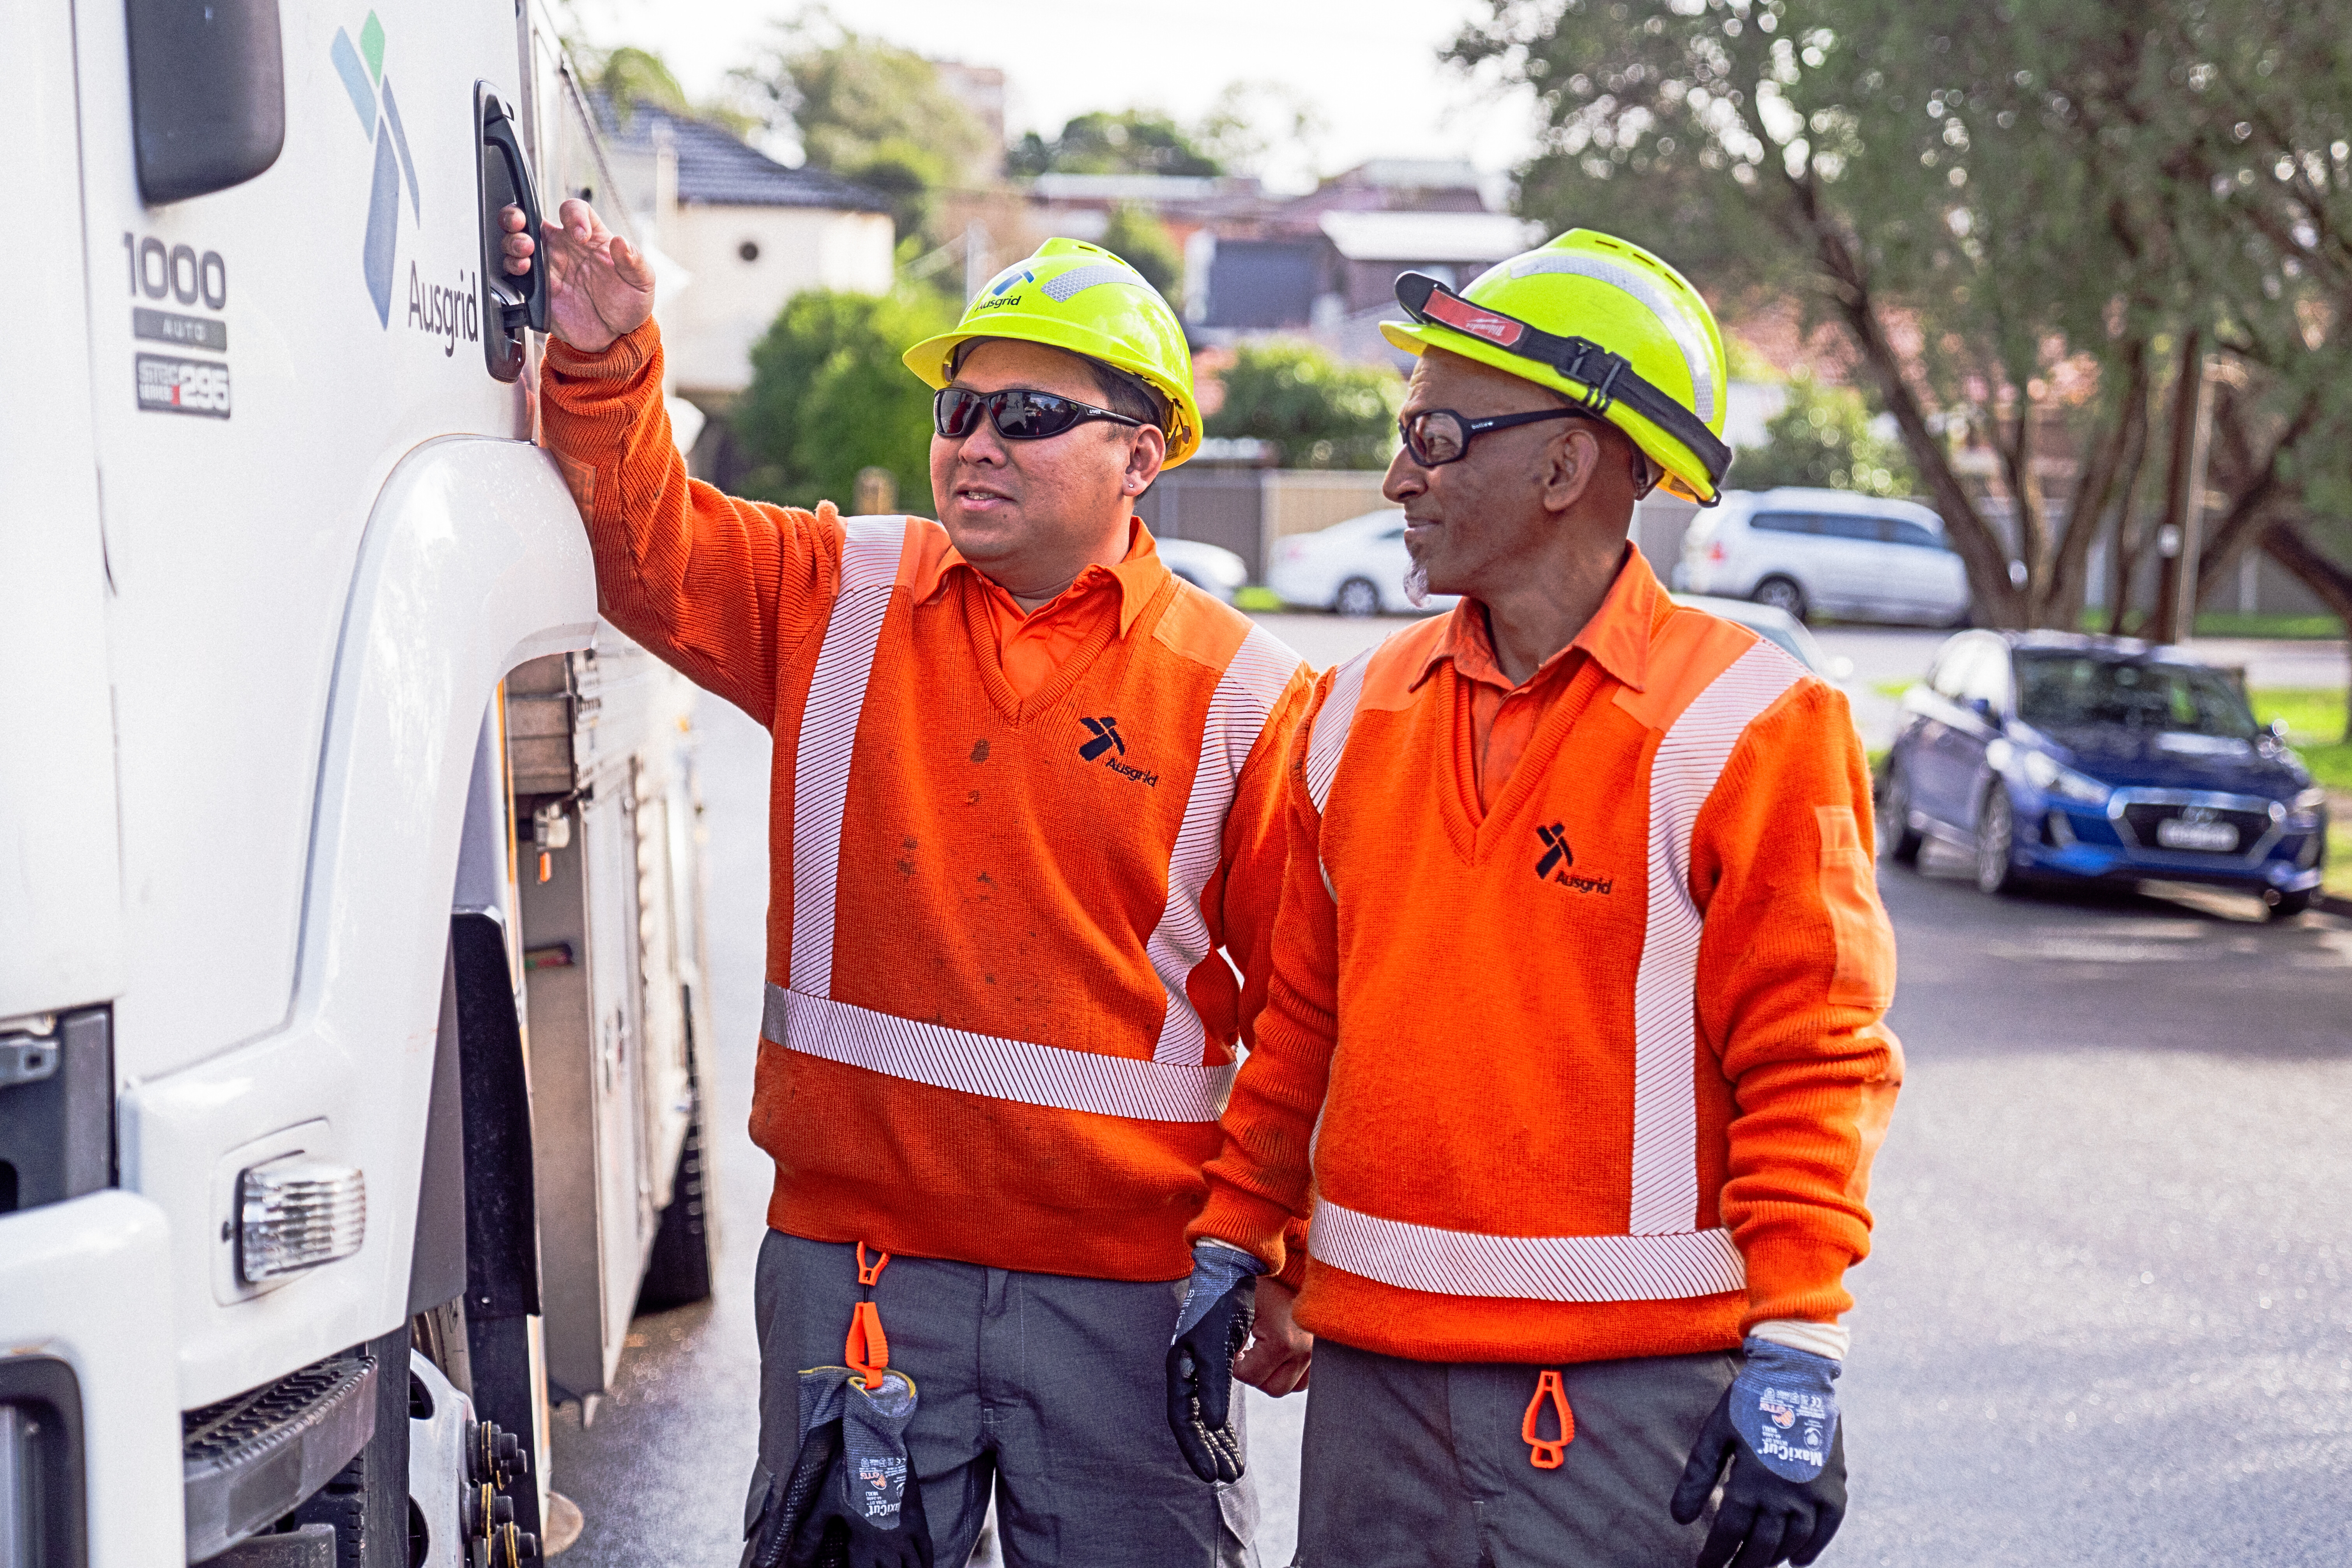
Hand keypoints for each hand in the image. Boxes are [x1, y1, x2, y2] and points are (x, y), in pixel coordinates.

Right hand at [497, 197, 654, 353]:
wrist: (617, 337)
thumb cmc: (629, 302)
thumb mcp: (641, 281)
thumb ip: (633, 261)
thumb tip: (621, 242)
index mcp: (588, 237)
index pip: (573, 209)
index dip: (573, 215)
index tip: (581, 236)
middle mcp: (562, 248)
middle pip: (529, 218)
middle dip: (517, 215)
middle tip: (521, 225)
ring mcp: (546, 269)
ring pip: (515, 243)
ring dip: (512, 242)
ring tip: (525, 251)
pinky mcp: (536, 291)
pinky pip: (514, 276)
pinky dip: (511, 269)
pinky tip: (522, 272)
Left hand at [785, 1455, 933, 1567]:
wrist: (875, 1447)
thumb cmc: (846, 1476)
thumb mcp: (824, 1506)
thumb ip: (810, 1537)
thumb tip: (793, 1562)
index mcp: (863, 1546)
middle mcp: (886, 1546)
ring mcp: (905, 1534)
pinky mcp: (918, 1521)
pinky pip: (926, 1551)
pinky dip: (926, 1564)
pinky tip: (923, 1567)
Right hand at [1166, 1273, 1253, 1483]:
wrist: (1230, 1269)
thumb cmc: (1222, 1303)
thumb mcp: (1218, 1344)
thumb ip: (1215, 1384)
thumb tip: (1216, 1424)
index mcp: (1181, 1368)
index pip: (1184, 1419)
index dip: (1196, 1449)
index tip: (1213, 1475)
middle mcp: (1186, 1371)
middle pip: (1194, 1422)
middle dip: (1209, 1452)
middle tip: (1229, 1476)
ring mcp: (1198, 1367)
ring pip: (1205, 1415)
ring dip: (1219, 1442)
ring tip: (1235, 1467)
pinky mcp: (1213, 1361)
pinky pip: (1215, 1401)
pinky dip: (1224, 1423)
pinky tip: (1231, 1437)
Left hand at [1232, 1276, 1311, 1395]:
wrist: (1288, 1269)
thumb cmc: (1260, 1285)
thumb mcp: (1238, 1309)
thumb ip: (1229, 1340)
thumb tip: (1224, 1364)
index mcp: (1284, 1341)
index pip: (1251, 1377)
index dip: (1237, 1366)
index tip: (1237, 1350)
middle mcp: (1305, 1352)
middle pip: (1273, 1389)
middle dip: (1256, 1374)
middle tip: (1249, 1353)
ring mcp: (1317, 1354)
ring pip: (1291, 1386)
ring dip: (1274, 1375)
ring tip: (1265, 1352)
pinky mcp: (1323, 1353)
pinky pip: (1305, 1378)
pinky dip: (1290, 1372)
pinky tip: (1280, 1354)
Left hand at [1669, 1342, 1846, 1567]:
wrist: (1796, 1375)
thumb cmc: (1748, 1402)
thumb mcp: (1715, 1434)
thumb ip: (1697, 1477)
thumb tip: (1679, 1519)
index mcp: (1751, 1481)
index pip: (1729, 1533)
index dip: (1715, 1556)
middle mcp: (1784, 1494)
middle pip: (1760, 1546)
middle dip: (1742, 1565)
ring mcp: (1813, 1493)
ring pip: (1792, 1542)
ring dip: (1773, 1559)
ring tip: (1756, 1566)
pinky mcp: (1834, 1487)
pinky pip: (1827, 1529)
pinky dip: (1813, 1548)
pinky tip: (1797, 1560)